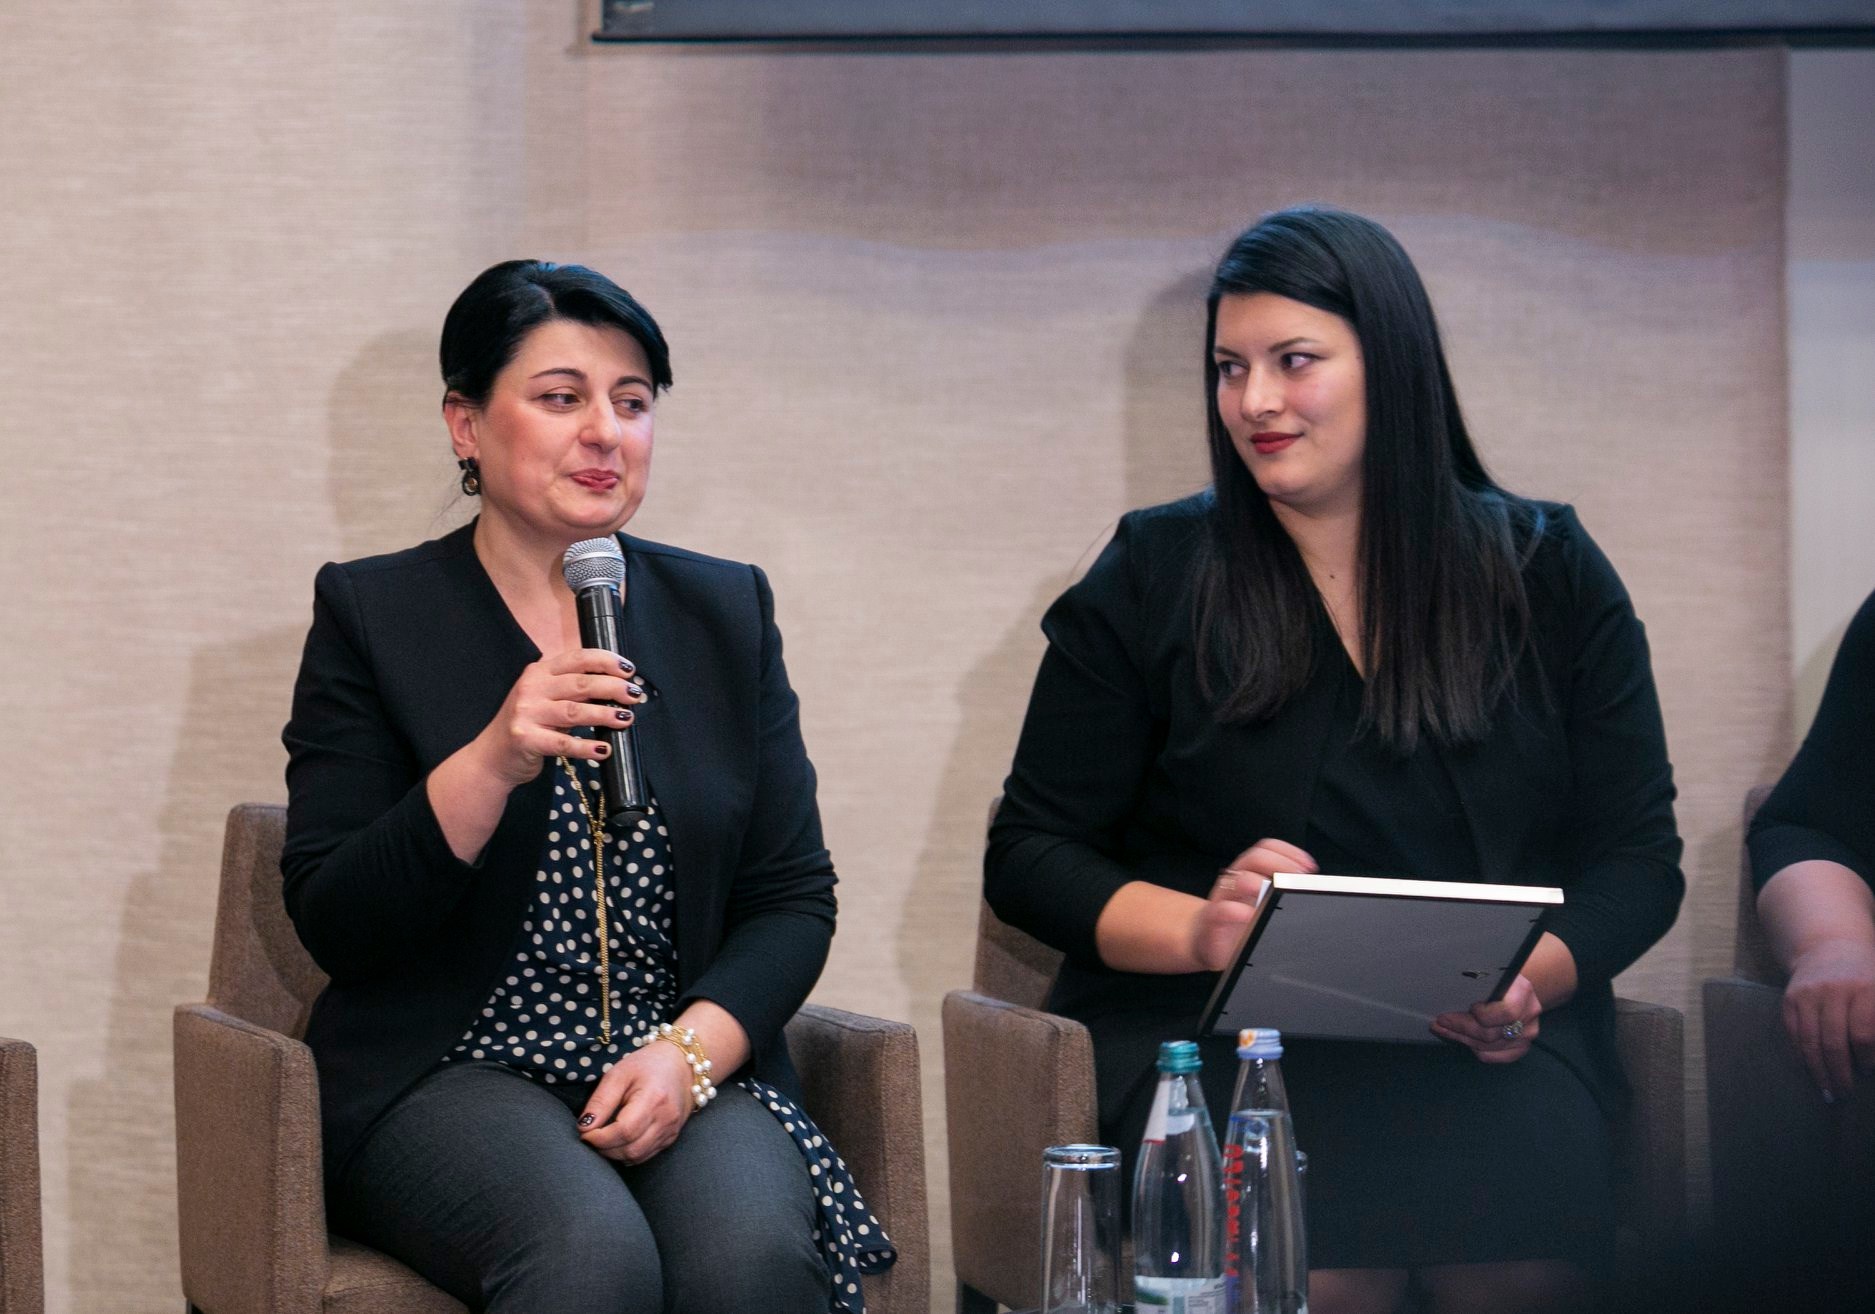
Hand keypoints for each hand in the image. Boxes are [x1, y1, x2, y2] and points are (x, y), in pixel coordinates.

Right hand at [473, 649, 647, 786]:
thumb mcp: (545, 699)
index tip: (629, 670)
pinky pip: (562, 743)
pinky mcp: (526, 739)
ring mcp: (526, 713)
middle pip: (580, 683)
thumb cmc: (527, 725)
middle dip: (612, 687)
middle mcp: (531, 688)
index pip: (577, 658)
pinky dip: (586, 747)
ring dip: (604, 714)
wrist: (492, 757)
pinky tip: (604, 749)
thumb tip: (615, 687)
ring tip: (627, 719)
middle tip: (635, 695)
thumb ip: (573, 691)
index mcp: (538, 672)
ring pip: (574, 711)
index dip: (606, 661)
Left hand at [577, 1040, 693, 1163]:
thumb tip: (584, 1127)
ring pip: (638, 1156)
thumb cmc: (647, 1064)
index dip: (600, 1138)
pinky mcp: (671, 1137)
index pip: (624, 1131)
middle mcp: (666, 1119)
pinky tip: (619, 1142)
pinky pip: (646, 1155)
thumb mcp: (619, 1073)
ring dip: (615, 1154)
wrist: (682, 1063)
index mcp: (653, 1098)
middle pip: (631, 1149)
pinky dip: (627, 1153)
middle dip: (604, 1148)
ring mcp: (671, 1130)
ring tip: (603, 1139)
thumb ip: (601, 1101)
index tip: (584, 1132)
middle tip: (590, 1136)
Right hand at [1191, 838, 1316, 971]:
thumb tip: (1311, 887)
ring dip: (1257, 881)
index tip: (1309, 867)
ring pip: (1238, 879)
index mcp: (1250, 871)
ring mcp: (1223, 898)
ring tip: (1271, 892)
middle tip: (1297, 878)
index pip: (1268, 848)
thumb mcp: (1263, 902)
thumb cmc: (1240, 921)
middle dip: (1279, 864)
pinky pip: (1221, 910)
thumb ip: (1282, 891)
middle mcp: (1236, 879)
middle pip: (1254, 858)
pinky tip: (1249, 915)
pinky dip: (1235, 911)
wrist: (1208, 940)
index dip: (1289, 852)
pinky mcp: (1213, 920)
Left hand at [1433, 973, 1541, 1063]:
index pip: (1505, 1012)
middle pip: (1491, 1034)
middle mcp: (1528, 1015)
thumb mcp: (1491, 971)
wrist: (1517, 988)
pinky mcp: (1521, 1047)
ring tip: (1445, 1029)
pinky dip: (1476, 1049)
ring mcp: (1527, 1034)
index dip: (1482, 1015)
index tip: (1465, 1008)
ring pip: (1489, 1047)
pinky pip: (1494, 1056)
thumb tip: (1448, 986)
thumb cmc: (1498, 977)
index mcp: (1522, 992)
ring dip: (1463, 1038)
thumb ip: (1477, 980)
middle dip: (1461, 1028)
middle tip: (1440, 1022)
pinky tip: (1464, 1038)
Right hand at [1782, 938, 1874, 1099]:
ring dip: (1819, 1071)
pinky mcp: (1790, 998)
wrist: (1830, 946)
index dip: (1866, 1059)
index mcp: (1865, 989)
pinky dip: (1801, 1055)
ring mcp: (1808, 994)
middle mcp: (1834, 990)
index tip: (1868, 1073)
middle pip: (1834, 1041)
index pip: (1863, 1034)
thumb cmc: (1866, 977)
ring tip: (1828, 1092)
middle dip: (1840, 1073)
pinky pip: (1793, 1033)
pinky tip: (1810, 1071)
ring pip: (1811, 1040)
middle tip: (1845, 1094)